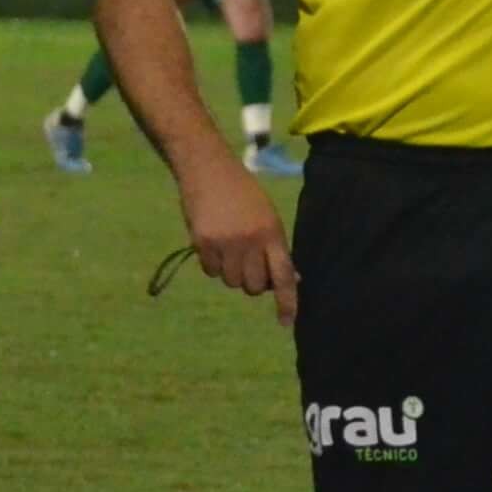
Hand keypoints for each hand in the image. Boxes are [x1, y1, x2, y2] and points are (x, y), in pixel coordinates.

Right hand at [180, 159, 298, 324]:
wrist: (208, 168)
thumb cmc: (243, 193)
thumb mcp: (267, 216)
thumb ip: (276, 248)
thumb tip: (289, 280)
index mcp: (272, 233)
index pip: (283, 275)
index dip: (288, 302)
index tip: (288, 323)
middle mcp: (250, 242)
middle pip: (254, 286)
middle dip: (253, 282)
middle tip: (248, 262)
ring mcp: (225, 244)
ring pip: (231, 282)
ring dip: (231, 273)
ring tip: (229, 248)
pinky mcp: (203, 244)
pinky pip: (210, 272)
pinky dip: (213, 264)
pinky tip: (213, 243)